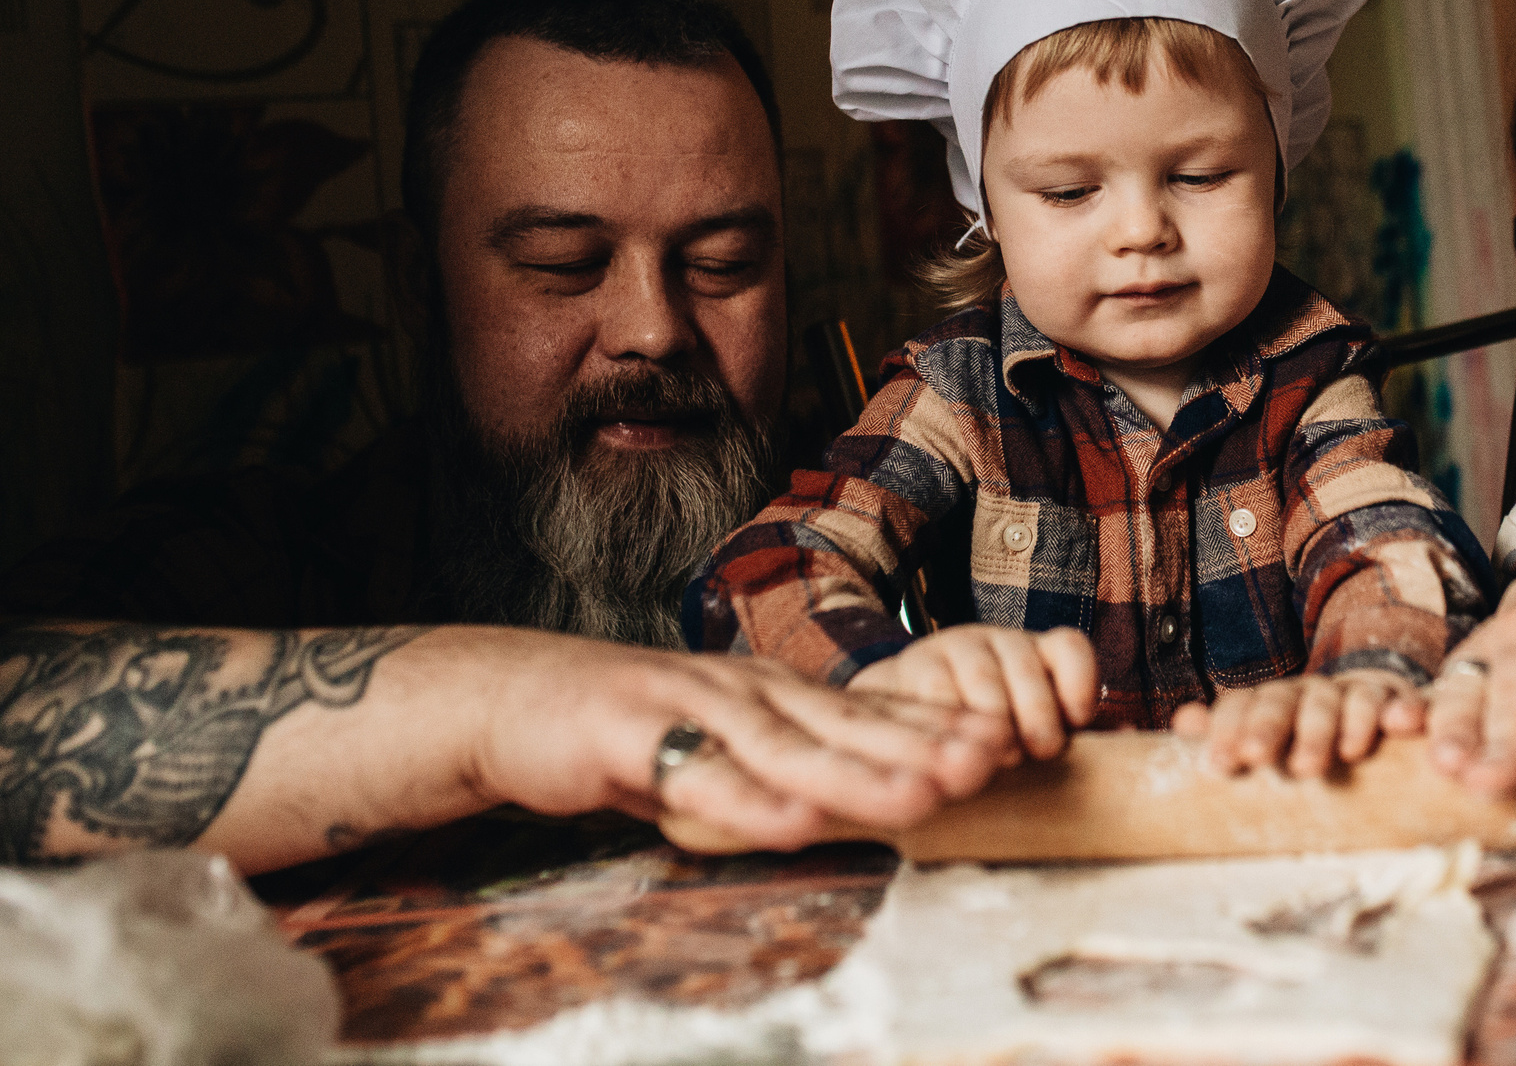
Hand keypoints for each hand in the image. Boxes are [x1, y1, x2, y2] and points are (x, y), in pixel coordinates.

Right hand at [446, 629, 1016, 851]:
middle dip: (923, 744)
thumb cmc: (623, 730)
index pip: (866, 714)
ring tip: (924, 795)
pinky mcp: (632, 737)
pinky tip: (792, 822)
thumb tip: (845, 801)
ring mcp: (691, 708)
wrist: (513, 701)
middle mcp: (743, 694)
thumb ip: (777, 768)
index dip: (934, 728)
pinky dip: (749, 802)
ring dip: (860, 774)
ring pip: (789, 751)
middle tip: (993, 757)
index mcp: (769, 696)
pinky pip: (699, 778)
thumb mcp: (716, 744)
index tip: (1002, 742)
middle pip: (847, 726)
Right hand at [848, 626, 1098, 759]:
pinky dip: (951, 719)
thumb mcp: (1038, 728)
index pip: (1070, 648)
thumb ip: (1084, 735)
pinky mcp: (916, 664)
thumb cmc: (991, 732)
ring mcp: (957, 647)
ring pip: (984, 676)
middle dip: (1038, 714)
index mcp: (1040, 653)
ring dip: (996, 720)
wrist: (909, 720)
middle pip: (1028, 665)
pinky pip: (937, 689)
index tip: (1078, 719)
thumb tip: (1133, 739)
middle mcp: (1002, 641)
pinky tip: (956, 745)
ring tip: (1001, 758)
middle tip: (1039, 753)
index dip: (1080, 681)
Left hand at [1170, 670, 1424, 777]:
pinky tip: (1397, 725)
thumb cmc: (1306, 735)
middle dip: (1269, 726)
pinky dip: (1397, 710)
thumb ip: (1227, 732)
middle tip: (1258, 758)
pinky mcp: (1391, 700)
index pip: (1240, 705)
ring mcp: (1348, 692)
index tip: (1218, 764)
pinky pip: (1395, 701)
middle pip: (1282, 700)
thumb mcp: (1266, 737)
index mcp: (1269, 701)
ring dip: (1327, 728)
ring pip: (1334, 700)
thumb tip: (1181, 722)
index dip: (1227, 730)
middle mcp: (1305, 691)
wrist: (1372, 703)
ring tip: (1324, 761)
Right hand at [1425, 526, 1515, 794]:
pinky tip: (1396, 722)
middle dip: (1500, 738)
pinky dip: (1416, 705)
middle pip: (1515, 689)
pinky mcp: (1461, 662)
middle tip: (1487, 779)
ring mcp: (1489, 647)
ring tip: (1445, 762)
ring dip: (1458, 729)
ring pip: (1471, 688)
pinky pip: (1436, 685)